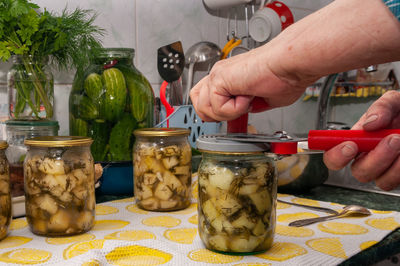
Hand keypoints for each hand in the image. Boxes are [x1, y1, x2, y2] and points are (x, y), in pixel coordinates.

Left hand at [189, 46, 307, 121]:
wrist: (289, 64)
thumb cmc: (285, 75)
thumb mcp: (263, 99)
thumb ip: (248, 105)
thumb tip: (245, 111)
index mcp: (229, 77)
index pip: (204, 97)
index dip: (216, 111)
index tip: (236, 113)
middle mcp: (220, 74)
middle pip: (198, 103)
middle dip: (216, 115)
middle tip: (238, 109)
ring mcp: (217, 75)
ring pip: (204, 108)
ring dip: (227, 113)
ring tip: (245, 102)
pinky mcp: (219, 78)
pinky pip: (216, 107)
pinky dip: (234, 109)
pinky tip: (247, 97)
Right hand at [323, 91, 399, 190]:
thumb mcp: (393, 101)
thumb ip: (381, 107)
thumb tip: (369, 123)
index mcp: (358, 140)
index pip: (333, 155)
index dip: (335, 155)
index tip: (350, 146)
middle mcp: (369, 158)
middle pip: (359, 172)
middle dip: (374, 159)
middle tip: (391, 140)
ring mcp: (386, 170)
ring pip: (381, 181)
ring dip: (393, 164)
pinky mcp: (398, 177)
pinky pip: (396, 181)